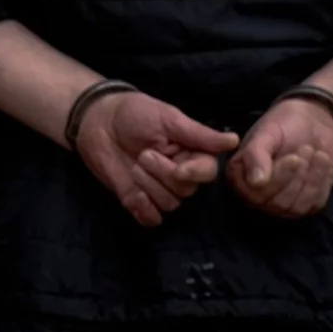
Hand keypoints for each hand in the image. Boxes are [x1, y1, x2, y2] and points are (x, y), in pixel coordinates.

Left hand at [76, 93, 238, 228]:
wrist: (98, 123)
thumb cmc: (135, 113)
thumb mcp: (169, 118)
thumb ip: (200, 135)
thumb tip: (234, 140)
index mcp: (191, 152)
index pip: (208, 171)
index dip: (195, 173)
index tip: (180, 167)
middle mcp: (179, 173)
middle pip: (187, 190)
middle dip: (164, 174)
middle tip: (144, 154)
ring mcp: (159, 189)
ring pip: (170, 204)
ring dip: (150, 186)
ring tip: (135, 166)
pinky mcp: (139, 202)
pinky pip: (152, 218)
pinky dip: (144, 208)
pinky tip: (134, 192)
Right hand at [227, 98, 332, 218]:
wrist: (312, 122)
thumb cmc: (284, 124)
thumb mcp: (267, 132)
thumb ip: (255, 154)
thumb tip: (256, 181)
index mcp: (241, 178)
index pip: (257, 192)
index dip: (279, 177)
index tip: (294, 157)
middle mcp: (258, 197)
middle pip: (278, 202)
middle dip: (297, 175)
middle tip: (307, 148)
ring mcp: (282, 204)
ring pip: (297, 206)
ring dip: (311, 178)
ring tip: (315, 152)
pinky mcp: (305, 205)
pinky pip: (315, 203)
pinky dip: (321, 181)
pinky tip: (321, 162)